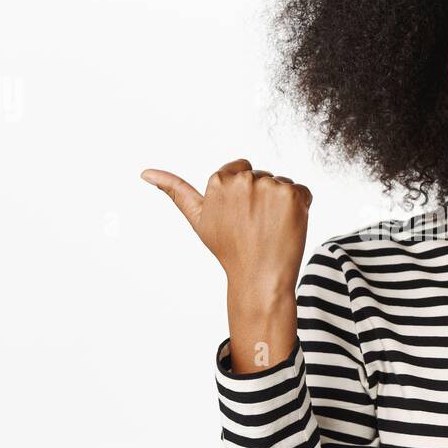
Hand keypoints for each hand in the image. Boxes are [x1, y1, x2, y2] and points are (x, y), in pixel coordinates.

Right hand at [140, 159, 311, 298]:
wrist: (259, 278)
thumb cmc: (228, 249)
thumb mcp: (198, 218)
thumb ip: (175, 191)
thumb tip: (144, 172)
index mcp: (219, 179)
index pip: (241, 169)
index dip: (244, 195)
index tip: (240, 216)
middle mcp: (243, 178)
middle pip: (262, 177)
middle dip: (262, 198)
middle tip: (255, 226)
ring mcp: (269, 186)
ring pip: (282, 184)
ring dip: (281, 204)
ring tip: (271, 228)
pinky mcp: (293, 195)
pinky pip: (303, 192)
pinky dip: (301, 208)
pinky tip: (288, 227)